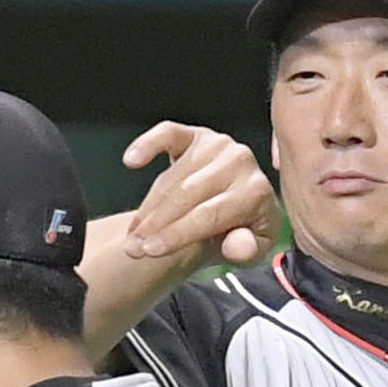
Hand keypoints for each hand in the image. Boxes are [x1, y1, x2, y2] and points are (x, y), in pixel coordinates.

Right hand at [121, 122, 281, 266]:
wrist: (243, 208)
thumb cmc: (243, 232)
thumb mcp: (253, 251)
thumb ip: (247, 251)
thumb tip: (236, 245)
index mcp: (257, 192)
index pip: (208, 215)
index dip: (176, 234)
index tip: (149, 251)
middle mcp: (240, 162)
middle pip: (186, 195)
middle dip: (155, 224)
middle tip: (133, 247)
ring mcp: (218, 145)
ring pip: (172, 178)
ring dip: (148, 207)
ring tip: (132, 234)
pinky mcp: (198, 134)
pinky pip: (168, 134)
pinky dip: (148, 144)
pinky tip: (131, 160)